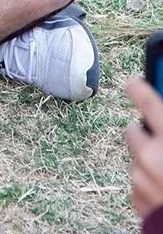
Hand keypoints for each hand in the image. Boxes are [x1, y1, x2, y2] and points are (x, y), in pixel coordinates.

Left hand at [125, 76, 162, 219]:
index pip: (146, 100)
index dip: (139, 89)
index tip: (134, 85)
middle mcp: (152, 156)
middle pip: (134, 131)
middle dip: (147, 135)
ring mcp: (142, 180)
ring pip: (136, 158)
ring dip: (148, 161)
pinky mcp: (138, 201)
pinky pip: (138, 183)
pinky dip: (149, 184)